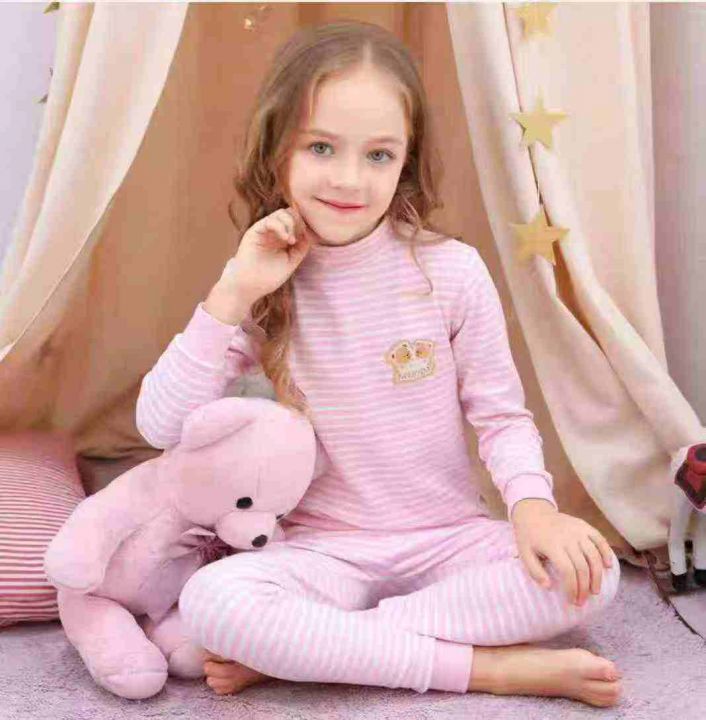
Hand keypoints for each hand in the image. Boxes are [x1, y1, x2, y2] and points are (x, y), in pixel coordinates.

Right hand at [205, 203, 313, 322]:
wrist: (249, 286)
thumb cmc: (268, 277)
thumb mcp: (291, 262)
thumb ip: (301, 248)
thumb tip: (309, 234)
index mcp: (282, 238)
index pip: (297, 221)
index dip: (304, 227)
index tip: (306, 239)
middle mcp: (274, 232)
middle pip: (291, 213)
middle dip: (299, 223)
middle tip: (298, 239)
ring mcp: (265, 230)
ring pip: (282, 213)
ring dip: (291, 224)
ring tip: (291, 241)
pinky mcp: (255, 231)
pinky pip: (270, 220)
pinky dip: (281, 226)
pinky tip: (286, 239)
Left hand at [511, 499, 614, 605]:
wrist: (533, 511)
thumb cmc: (528, 536)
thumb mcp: (524, 553)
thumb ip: (535, 572)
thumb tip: (549, 587)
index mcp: (551, 545)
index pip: (567, 571)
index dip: (572, 588)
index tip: (572, 601)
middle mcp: (567, 537)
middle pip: (582, 566)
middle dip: (584, 588)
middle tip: (582, 601)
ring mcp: (577, 530)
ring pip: (594, 556)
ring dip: (597, 576)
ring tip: (595, 591)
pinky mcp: (584, 525)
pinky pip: (599, 539)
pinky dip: (606, 553)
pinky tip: (608, 567)